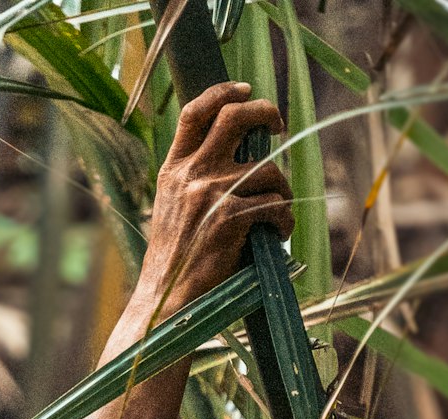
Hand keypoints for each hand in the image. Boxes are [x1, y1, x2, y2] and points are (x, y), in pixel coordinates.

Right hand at [139, 81, 293, 312]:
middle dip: (265, 112)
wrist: (164, 300)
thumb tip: (237, 156)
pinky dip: (283, 220)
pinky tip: (276, 234)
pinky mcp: (231, 220)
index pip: (196, 112)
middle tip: (279, 124)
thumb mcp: (171, 209)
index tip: (245, 89)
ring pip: (268, 170)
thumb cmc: (174, 260)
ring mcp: (212, 196)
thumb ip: (193, 179)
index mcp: (173, 170)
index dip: (223, 91)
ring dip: (282, 190)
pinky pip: (275, 205)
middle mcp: (191, 175)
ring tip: (277, 214)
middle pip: (236, 117)